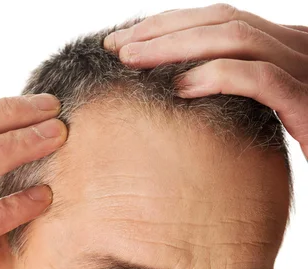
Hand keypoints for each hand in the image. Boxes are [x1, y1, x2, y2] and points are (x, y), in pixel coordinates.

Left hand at [104, 4, 307, 158]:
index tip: (127, 42)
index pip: (220, 21)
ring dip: (176, 46)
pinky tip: (181, 88)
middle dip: (162, 30)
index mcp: (284, 47)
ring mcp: (305, 68)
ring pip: (234, 38)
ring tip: (132, 61)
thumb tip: (187, 98)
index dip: (170, 26)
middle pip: (220, 21)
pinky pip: (259, 78)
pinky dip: (217, 77)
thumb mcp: (275, 111)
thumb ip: (242, 96)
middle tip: (116, 47)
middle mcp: (295, 46)